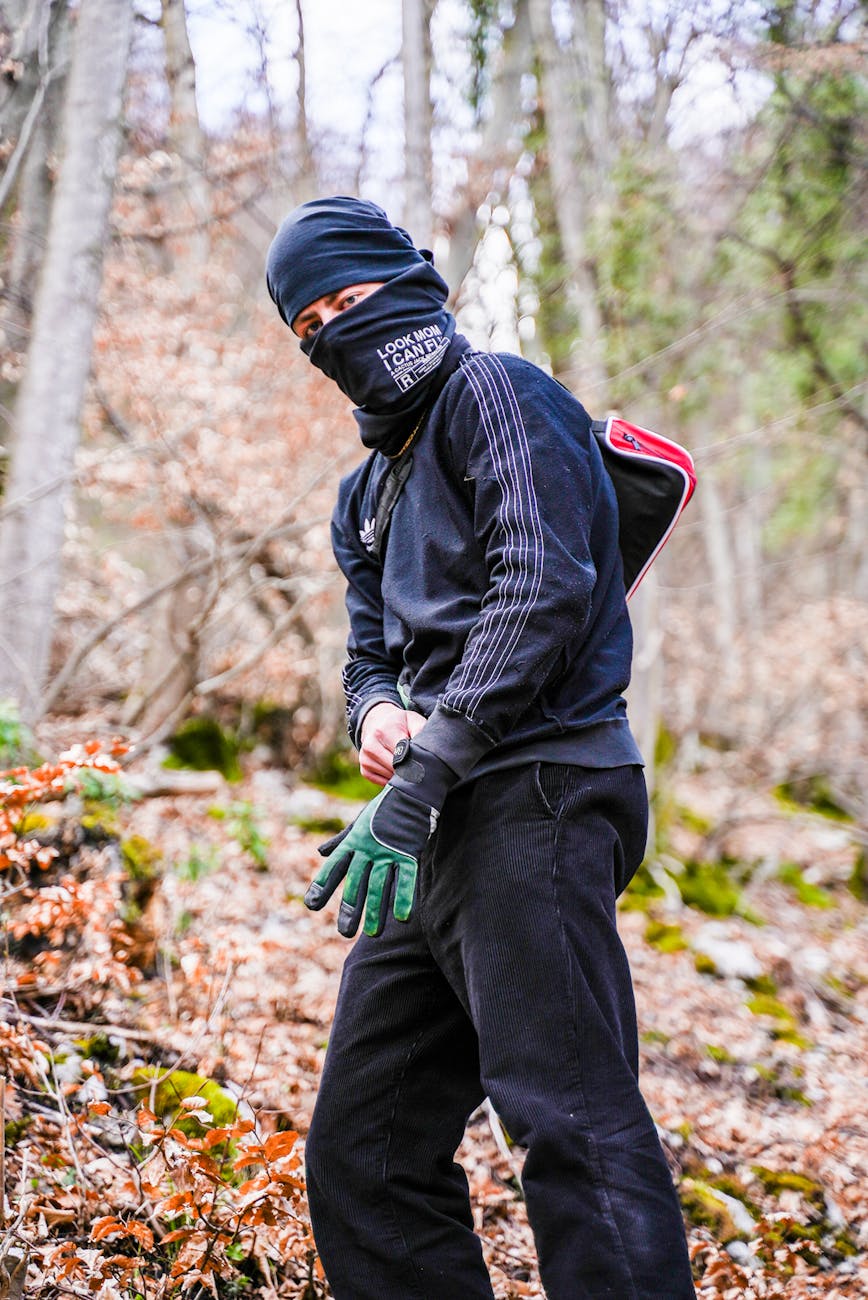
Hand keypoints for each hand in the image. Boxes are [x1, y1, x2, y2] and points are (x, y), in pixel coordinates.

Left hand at [304, 740, 456, 937]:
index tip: (311, 905)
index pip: (334, 867)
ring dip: (375, 910)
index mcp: (353, 842)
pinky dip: (403, 897)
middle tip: (344, 932)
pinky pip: (406, 878)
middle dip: (350, 908)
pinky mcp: (409, 851)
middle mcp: (367, 848)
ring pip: (379, 885)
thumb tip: (320, 852)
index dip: (322, 886)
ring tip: (372, 933)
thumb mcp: (358, 823)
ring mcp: (388, 850)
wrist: (412, 790)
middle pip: (357, 882)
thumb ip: (340, 841)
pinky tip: (401, 917)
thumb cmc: (383, 809)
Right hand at [359, 702, 426, 784]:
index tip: (425, 762)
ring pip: (390, 777)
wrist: (376, 722)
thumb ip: (421, 731)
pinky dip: (392, 779)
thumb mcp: (412, 720)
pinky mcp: (364, 769)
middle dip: (410, 770)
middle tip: (420, 767)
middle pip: (396, 768)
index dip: (415, 761)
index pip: (402, 755)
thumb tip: (427, 749)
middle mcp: (371, 745)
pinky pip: (382, 782)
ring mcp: (365, 758)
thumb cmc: (400, 723)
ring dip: (401, 776)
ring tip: (408, 765)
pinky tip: (397, 769)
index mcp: (383, 731)